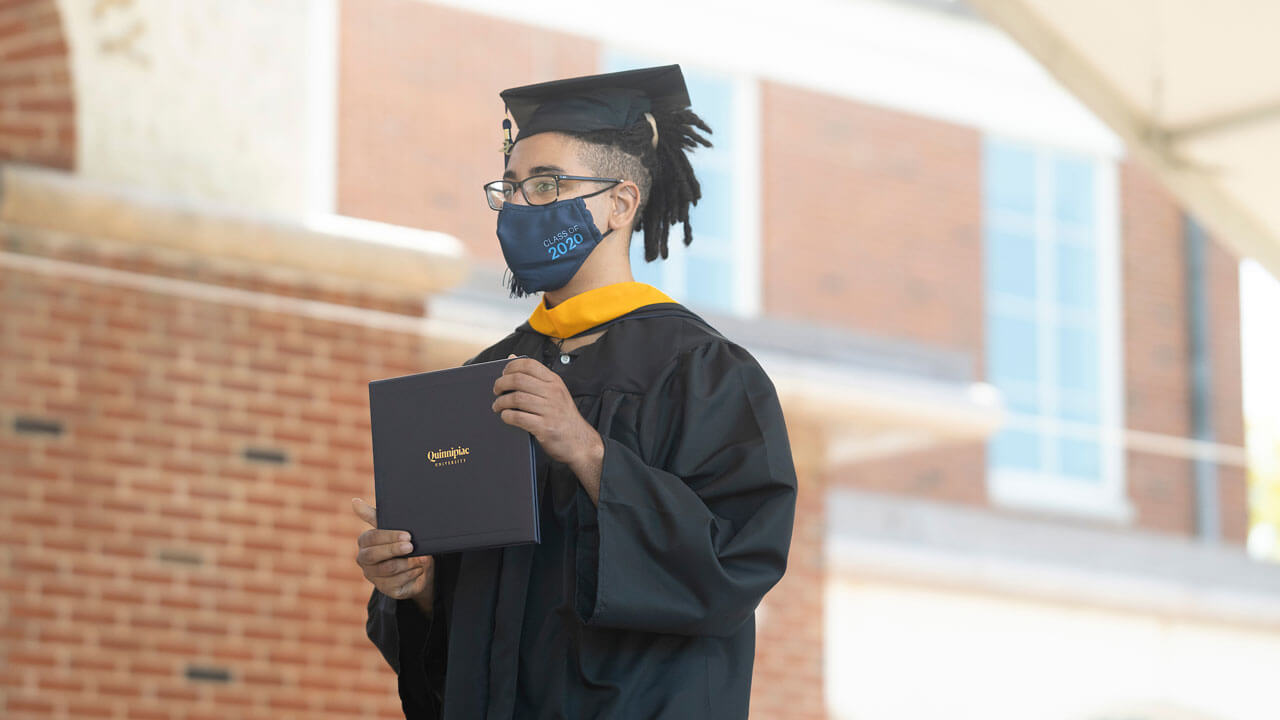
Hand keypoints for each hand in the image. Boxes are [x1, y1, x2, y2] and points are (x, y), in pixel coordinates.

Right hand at [352, 498, 433, 613]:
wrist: (420, 567)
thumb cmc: (403, 543)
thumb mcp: (393, 527)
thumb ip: (374, 515)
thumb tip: (354, 502)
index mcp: (364, 542)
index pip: (371, 538)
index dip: (389, 537)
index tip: (406, 536)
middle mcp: (364, 560)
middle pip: (374, 556)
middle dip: (394, 550)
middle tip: (411, 547)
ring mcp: (373, 576)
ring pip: (388, 569)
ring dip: (408, 563)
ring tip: (420, 558)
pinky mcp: (385, 589)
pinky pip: (398, 582)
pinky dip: (412, 574)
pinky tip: (418, 569)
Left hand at [492, 356, 603, 498]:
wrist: (580, 442)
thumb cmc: (563, 417)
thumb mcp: (554, 392)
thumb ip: (534, 376)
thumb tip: (512, 357)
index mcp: (554, 382)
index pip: (529, 364)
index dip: (511, 367)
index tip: (502, 374)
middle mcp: (553, 393)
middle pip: (519, 380)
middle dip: (501, 384)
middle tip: (496, 391)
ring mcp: (550, 410)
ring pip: (516, 398)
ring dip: (501, 402)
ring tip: (497, 406)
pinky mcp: (545, 427)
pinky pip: (519, 417)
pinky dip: (507, 416)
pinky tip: (505, 417)